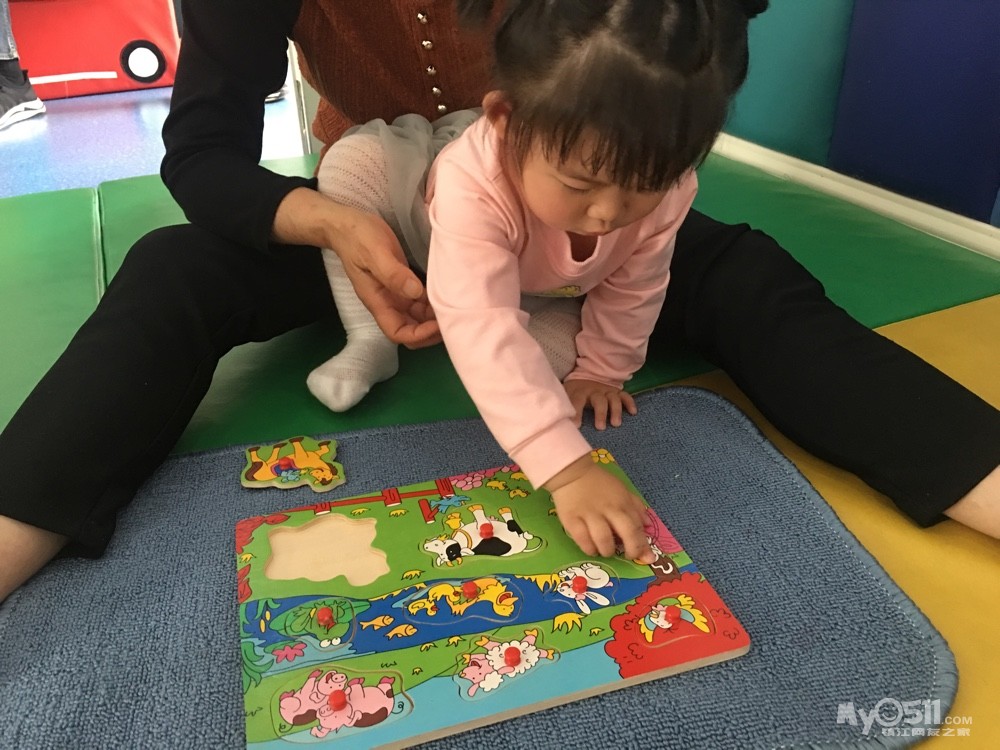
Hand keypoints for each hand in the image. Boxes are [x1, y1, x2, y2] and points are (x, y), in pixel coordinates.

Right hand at [272, 188, 440, 347]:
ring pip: (418, 317)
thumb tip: (416, 292)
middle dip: (431, 331)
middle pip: (411, 330)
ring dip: (434, 317)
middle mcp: (388, 303)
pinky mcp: (403, 282)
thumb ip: (393, 274)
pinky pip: (420, 301)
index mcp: (378, 302)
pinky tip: (447, 294)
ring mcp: (396, 294)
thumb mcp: (375, 252)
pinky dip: (433, 303)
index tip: (438, 324)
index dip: (419, 335)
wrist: (346, 224)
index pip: (398, 333)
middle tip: (454, 317)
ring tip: (454, 306)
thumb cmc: (358, 237)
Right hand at [545, 456, 653, 562]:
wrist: (572, 473)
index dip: (644, 545)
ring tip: (606, 551)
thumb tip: (647, 525)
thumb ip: (636, 506)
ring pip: (604, 539)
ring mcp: (589, 514)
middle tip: (628, 556)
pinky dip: (589, 548)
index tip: (647, 557)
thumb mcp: (622, 490)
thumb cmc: (599, 484)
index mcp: (623, 502)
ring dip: (608, 550)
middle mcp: (609, 509)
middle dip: (632, 550)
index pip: (638, 526)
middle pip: (627, 533)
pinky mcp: (571, 519)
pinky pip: (582, 539)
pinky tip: (591, 549)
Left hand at [564, 378, 636, 428]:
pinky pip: (625, 396)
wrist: (585, 377)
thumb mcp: (565, 396)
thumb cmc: (573, 392)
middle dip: (600, 413)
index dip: (576, 413)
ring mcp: (607, 391)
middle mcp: (594, 390)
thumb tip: (555, 421)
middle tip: (600, 428)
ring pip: (613, 399)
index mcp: (579, 391)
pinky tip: (633, 412)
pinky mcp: (616, 392)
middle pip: (599, 400)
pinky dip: (630, 403)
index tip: (576, 426)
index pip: (577, 401)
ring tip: (616, 424)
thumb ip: (562, 406)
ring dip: (615, 411)